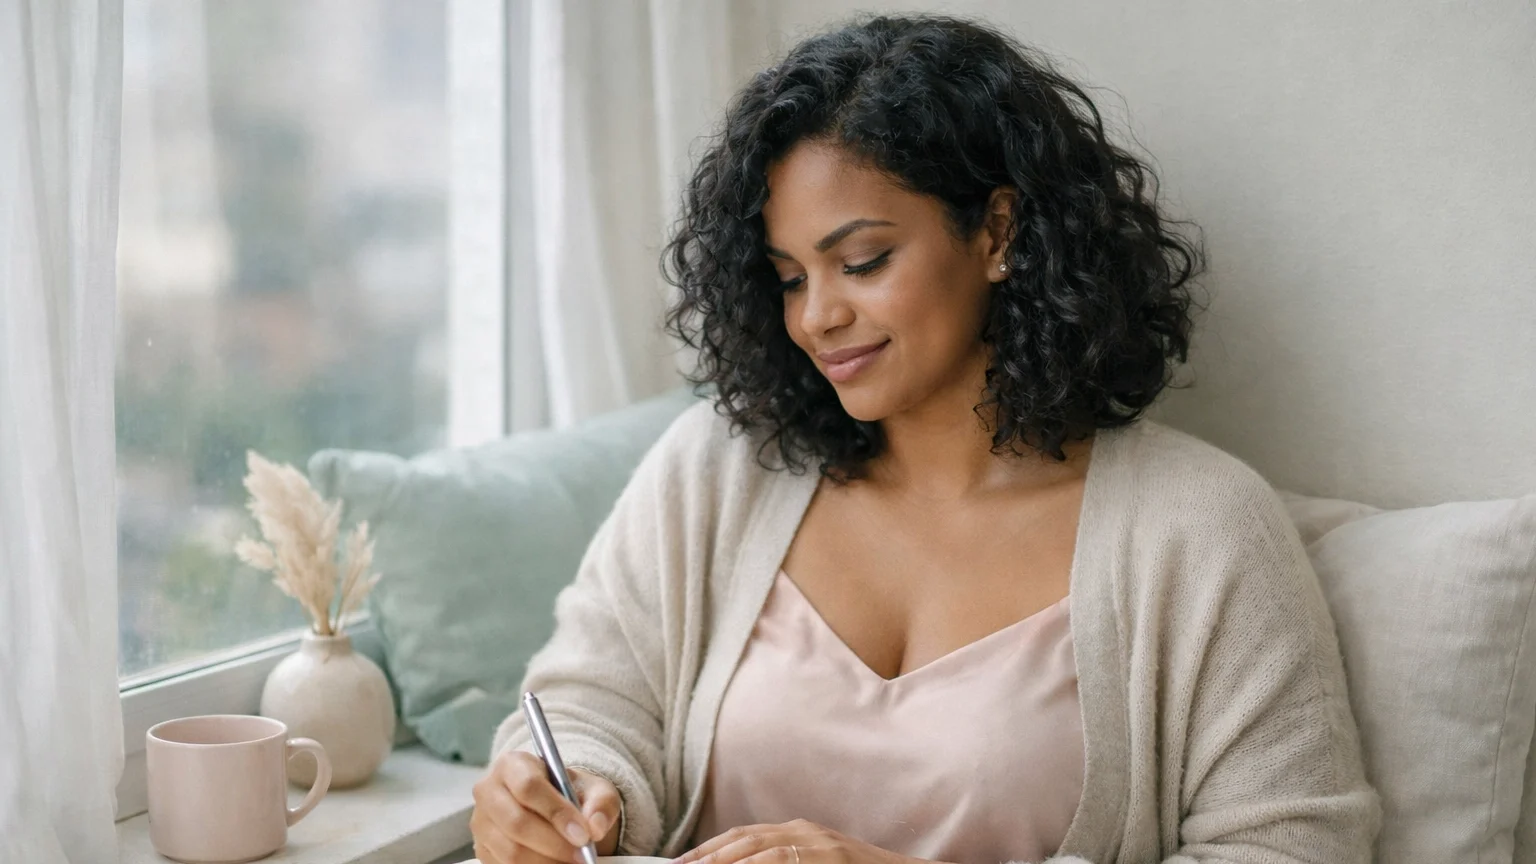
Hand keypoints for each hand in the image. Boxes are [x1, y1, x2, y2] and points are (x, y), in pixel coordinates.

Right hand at [471, 749, 621, 863]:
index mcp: (513, 764)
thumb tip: (596, 827)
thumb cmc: (570, 794)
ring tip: (572, 862)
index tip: (583, 835)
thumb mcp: (593, 789)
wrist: (553, 808)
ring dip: (546, 862)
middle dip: (554, 844)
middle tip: (582, 855)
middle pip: (517, 823)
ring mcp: (481, 823)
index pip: (529, 787)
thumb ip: (600, 803)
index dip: (557, 813)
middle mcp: (489, 791)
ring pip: (511, 851)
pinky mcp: (482, 849)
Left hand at [670, 819, 915, 863]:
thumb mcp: (815, 862)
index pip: (743, 836)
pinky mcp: (833, 859)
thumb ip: (779, 861)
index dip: (709, 850)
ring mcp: (821, 846)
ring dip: (725, 861)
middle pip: (745, 839)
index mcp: (799, 832)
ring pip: (761, 850)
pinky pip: (785, 861)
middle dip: (707, 856)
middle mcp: (806, 832)